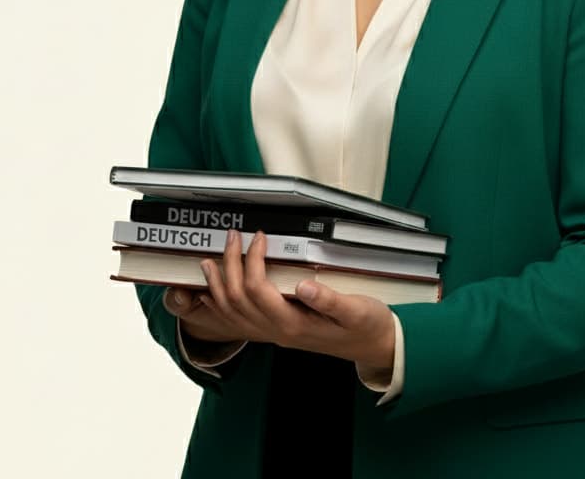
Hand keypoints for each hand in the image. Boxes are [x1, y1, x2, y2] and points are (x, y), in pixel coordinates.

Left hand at [165, 230, 395, 371]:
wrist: (375, 347)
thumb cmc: (367, 326)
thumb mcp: (357, 310)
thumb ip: (330, 300)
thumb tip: (304, 285)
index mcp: (295, 324)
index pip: (259, 289)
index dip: (252, 260)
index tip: (258, 236)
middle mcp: (280, 331)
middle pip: (239, 299)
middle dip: (230, 265)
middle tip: (232, 236)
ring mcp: (276, 334)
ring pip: (234, 314)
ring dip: (218, 286)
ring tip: (209, 263)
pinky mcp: (279, 332)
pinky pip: (240, 324)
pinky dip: (222, 308)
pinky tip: (214, 296)